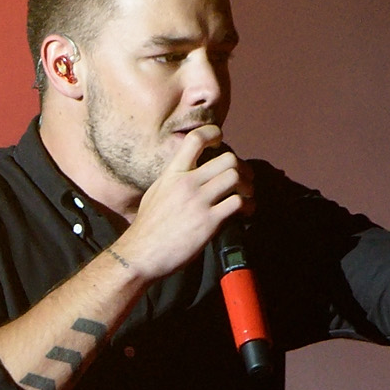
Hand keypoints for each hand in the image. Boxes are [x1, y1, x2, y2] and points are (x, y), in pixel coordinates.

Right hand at [109, 124, 249, 280]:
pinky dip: (248, 206)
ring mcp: (198, 201)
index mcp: (173, 173)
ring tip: (246, 195)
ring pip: (236, 177)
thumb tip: (190, 172)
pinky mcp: (209, 221)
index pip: (195, 139)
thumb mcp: (156, 192)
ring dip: (247, 186)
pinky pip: (238, 203)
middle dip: (241, 167)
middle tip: (243, 178)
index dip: (213, 134)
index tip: (220, 142)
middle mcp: (187, 183)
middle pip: (228, 159)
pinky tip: (246, 212)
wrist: (141, 255)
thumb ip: (174, 179)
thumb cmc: (147, 228)